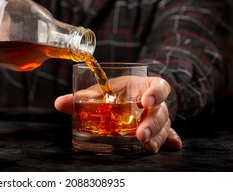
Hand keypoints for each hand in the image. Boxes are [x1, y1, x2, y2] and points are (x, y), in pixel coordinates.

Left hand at [54, 76, 181, 152]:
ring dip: (156, 136)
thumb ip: (84, 96)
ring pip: (164, 126)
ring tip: (146, 145)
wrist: (130, 94)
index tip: (145, 100)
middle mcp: (156, 102)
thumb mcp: (103, 91)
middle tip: (140, 134)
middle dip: (152, 123)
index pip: (159, 86)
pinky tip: (173, 145)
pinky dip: (169, 140)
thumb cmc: (117, 90)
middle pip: (161, 111)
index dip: (155, 92)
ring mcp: (159, 116)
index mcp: (145, 85)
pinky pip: (168, 134)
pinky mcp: (159, 129)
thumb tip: (59, 103)